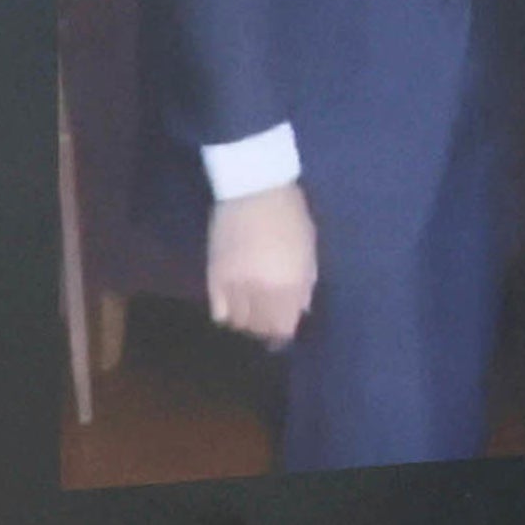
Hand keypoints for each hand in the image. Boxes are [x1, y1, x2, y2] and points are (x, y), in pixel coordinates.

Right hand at [203, 179, 317, 345]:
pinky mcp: (215, 277)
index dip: (283, 335)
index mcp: (291, 285)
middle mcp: (263, 292)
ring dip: (245, 323)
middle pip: (260, 329)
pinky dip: (225, 314)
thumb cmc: (290, 215)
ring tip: (249, 315)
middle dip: (264, 331)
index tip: (282, 335)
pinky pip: (219, 311)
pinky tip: (231, 306)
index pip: (284, 328)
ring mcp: (236, 286)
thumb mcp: (309, 248)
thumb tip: (303, 310)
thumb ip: (306, 282)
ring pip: (239, 323)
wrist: (255, 188)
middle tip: (265, 325)